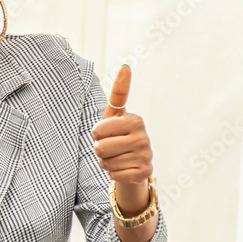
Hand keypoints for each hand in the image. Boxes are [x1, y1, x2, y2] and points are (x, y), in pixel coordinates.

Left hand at [91, 65, 153, 214]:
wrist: (132, 162)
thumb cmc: (118, 135)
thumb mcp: (114, 115)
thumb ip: (119, 92)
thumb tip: (125, 66)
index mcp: (135, 120)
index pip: (98, 130)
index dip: (96, 134)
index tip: (104, 132)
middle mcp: (144, 137)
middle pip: (100, 148)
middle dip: (99, 150)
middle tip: (110, 147)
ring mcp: (146, 156)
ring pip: (106, 163)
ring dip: (106, 162)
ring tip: (116, 157)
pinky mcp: (144, 173)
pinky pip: (114, 175)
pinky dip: (113, 174)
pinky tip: (122, 168)